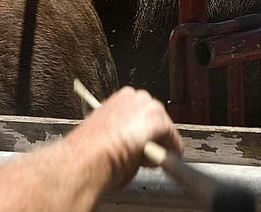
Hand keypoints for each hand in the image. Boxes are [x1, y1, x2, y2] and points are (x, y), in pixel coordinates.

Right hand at [65, 86, 183, 192]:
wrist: (88, 157)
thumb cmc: (88, 151)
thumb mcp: (104, 134)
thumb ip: (121, 132)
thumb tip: (131, 144)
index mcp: (120, 98)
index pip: (140, 112)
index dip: (141, 130)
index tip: (139, 144)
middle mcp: (135, 97)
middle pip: (155, 116)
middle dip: (154, 134)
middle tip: (145, 154)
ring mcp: (148, 108)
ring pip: (164, 126)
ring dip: (160, 142)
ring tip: (149, 160)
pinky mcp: (159, 122)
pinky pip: (172, 139)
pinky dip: (170, 152)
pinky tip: (161, 162)